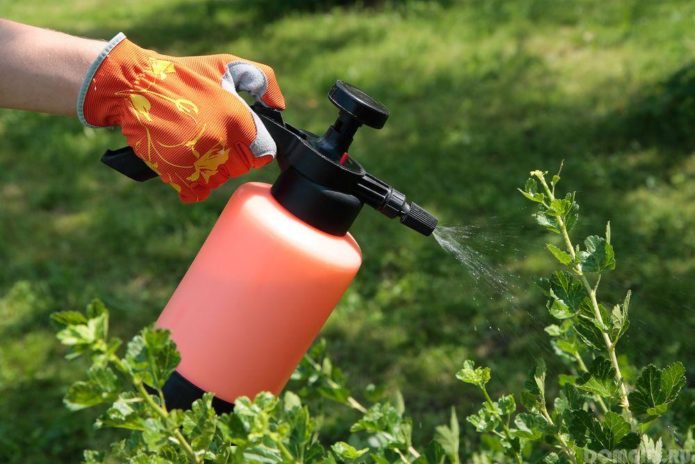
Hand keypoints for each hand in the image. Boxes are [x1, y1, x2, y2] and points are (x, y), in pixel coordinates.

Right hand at [80, 34, 284, 201]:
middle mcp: (220, 142)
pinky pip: (195, 192)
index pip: (264, 152)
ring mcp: (197, 159)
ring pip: (219, 179)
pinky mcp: (176, 172)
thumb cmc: (182, 75)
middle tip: (213, 138)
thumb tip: (279, 106)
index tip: (241, 139)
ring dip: (212, 170)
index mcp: (237, 118)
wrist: (134, 85)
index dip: (255, 146)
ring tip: (196, 147)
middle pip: (240, 167)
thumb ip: (263, 81)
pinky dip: (193, 185)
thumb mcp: (227, 65)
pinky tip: (187, 168)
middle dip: (232, 156)